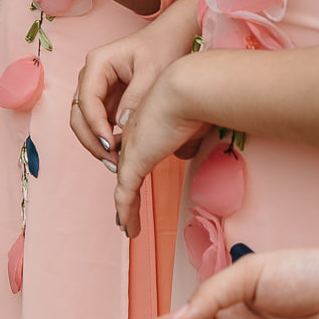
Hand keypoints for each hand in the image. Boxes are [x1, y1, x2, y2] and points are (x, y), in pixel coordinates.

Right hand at [70, 0, 202, 168]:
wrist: (171, 39)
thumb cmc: (162, 48)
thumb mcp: (152, 71)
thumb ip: (136, 97)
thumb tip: (121, 124)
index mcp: (97, 64)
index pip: (86, 99)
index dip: (95, 124)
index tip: (110, 144)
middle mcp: (91, 76)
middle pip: (78, 113)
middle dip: (91, 139)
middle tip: (111, 161)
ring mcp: (98, 89)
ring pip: (85, 121)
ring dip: (96, 142)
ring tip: (116, 162)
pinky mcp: (108, 99)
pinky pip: (100, 122)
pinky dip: (106, 138)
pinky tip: (121, 152)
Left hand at [113, 53, 213, 237]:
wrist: (184, 91)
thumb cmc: (194, 102)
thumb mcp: (191, 125)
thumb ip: (185, 139)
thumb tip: (184, 150)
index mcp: (144, 129)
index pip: (135, 154)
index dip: (134, 169)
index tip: (135, 182)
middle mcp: (133, 140)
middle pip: (126, 172)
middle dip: (127, 194)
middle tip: (127, 211)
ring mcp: (131, 151)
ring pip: (124, 187)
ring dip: (127, 210)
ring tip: (127, 226)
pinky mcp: (134, 162)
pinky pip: (126, 193)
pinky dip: (126, 211)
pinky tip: (126, 227)